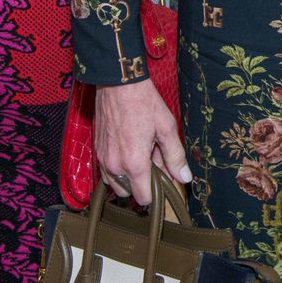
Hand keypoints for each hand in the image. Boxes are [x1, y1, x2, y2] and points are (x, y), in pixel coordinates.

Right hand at [95, 80, 190, 205]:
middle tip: (152, 160)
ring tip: (140, 153)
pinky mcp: (97, 151)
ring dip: (128, 176)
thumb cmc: (144, 103)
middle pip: (128, 193)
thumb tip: (184, 177)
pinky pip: (106, 171)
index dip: (156, 192)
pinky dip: (117, 167)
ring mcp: (103, 159)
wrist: (118, 84)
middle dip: (141, 182)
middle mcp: (115, 166)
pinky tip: (128, 148)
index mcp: (134, 164)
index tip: (163, 180)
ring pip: (116, 183)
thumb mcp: (166, 128)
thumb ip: (175, 156)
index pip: (143, 198)